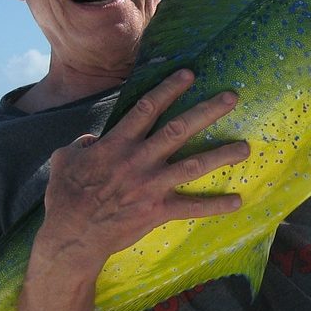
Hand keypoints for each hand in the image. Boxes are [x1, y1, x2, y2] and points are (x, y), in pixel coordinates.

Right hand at [37, 69, 249, 271]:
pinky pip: (192, 207)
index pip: (148, 109)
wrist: (73, 235)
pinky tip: (237, 201)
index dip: (169, 89)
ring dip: (222, 155)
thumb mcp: (65, 159)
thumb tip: (91, 140)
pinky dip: (215, 205)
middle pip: (180, 129)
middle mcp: (140, 159)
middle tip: (232, 97)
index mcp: (118, 144)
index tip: (190, 75)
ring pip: (194, 165)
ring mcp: (152, 185)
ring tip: (245, 147)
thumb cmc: (65, 196)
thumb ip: (81, 144)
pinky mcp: (158, 210)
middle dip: (208, 111)